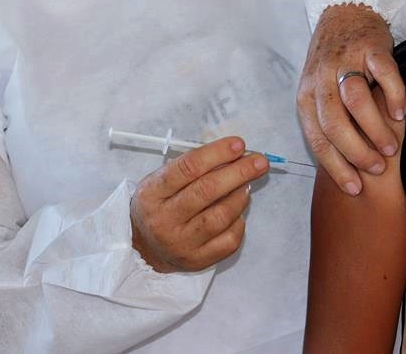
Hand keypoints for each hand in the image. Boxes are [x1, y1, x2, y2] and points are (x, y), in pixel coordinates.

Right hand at [130, 136, 268, 272]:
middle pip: (207, 191)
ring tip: (247, 184)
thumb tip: (234, 154)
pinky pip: (229, 239)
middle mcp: (164, 219)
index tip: (238, 145)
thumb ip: (194, 167)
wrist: (145, 247)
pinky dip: (239, 221)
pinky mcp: (197, 260)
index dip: (216, 154)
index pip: (187, 168)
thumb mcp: (163, 180)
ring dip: (240, 196)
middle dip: (238, 172)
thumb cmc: (160, 205)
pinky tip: (237, 211)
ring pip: (221, 216)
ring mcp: (181, 243)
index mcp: (152, 193)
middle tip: (259, 161)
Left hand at [297, 4, 405, 196]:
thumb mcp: (320, 92)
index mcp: (306, 95)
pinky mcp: (371, 47)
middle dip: (356, 152)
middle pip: (334, 123)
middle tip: (378, 168)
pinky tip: (400, 114)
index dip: (336, 166)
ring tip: (392, 148)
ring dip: (375, 129)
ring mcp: (346, 61)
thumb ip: (327, 122)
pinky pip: (384, 75)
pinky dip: (393, 97)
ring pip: (356, 102)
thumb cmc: (334, 64)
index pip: (317, 138)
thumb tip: (342, 167)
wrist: (345, 14)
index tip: (355, 188)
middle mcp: (321, 78)